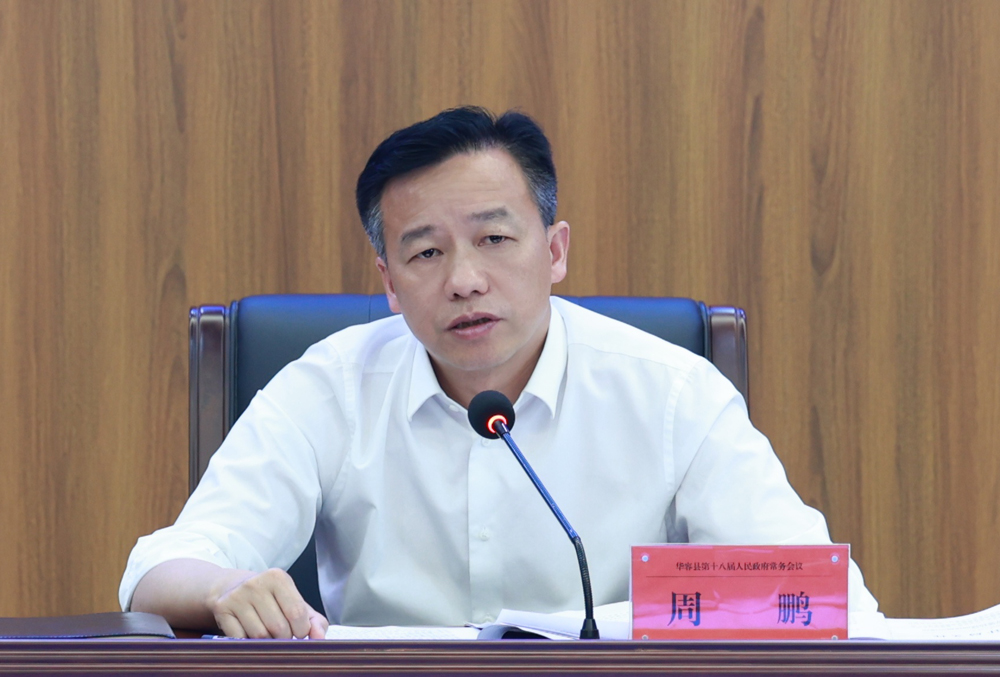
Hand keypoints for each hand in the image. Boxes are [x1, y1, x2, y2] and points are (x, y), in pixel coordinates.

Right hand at [210, 568, 327, 638]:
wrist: (233, 588)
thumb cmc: (271, 599)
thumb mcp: (295, 603)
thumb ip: (314, 621)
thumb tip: (320, 638)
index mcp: (278, 577)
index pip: (296, 613)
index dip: (301, 630)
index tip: (298, 632)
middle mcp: (256, 583)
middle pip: (278, 627)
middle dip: (284, 638)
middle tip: (281, 635)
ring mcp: (237, 595)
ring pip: (259, 635)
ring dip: (266, 642)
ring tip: (267, 633)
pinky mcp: (222, 609)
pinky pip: (240, 638)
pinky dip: (248, 643)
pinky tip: (249, 633)